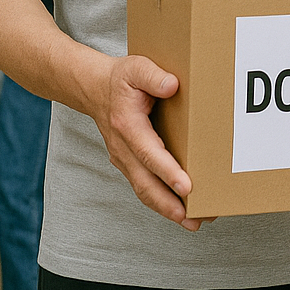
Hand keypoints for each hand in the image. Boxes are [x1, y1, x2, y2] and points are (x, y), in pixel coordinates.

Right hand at [90, 54, 206, 230]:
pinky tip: (181, 209)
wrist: (93, 89)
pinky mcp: (130, 162)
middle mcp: (124, 148)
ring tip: (194, 222)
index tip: (186, 186)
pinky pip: (145, 185)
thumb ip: (153, 76)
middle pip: (146, 184)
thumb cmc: (121, 78)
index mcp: (128, 126)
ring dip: (167, 209)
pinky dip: (161, 200)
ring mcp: (125, 159)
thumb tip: (172, 85)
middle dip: (170, 204)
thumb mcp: (136, 67)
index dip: (167, 172)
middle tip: (195, 219)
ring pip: (145, 190)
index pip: (149, 153)